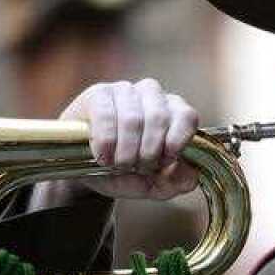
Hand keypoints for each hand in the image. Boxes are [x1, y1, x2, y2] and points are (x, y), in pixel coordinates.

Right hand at [31, 79, 199, 207]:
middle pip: (159, 118)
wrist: (83, 167)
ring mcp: (125, 90)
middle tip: (136, 168)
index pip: (187, 116)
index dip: (176, 142)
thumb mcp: (151, 184)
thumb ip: (175, 182)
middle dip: (147, 152)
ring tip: (118, 165)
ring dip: (126, 151)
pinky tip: (103, 156)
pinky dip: (105, 142)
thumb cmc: (123, 170)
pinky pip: (106, 115)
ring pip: (133, 119)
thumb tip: (191, 176)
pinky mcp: (99, 93)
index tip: (163, 163)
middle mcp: (152, 95)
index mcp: (173, 112)